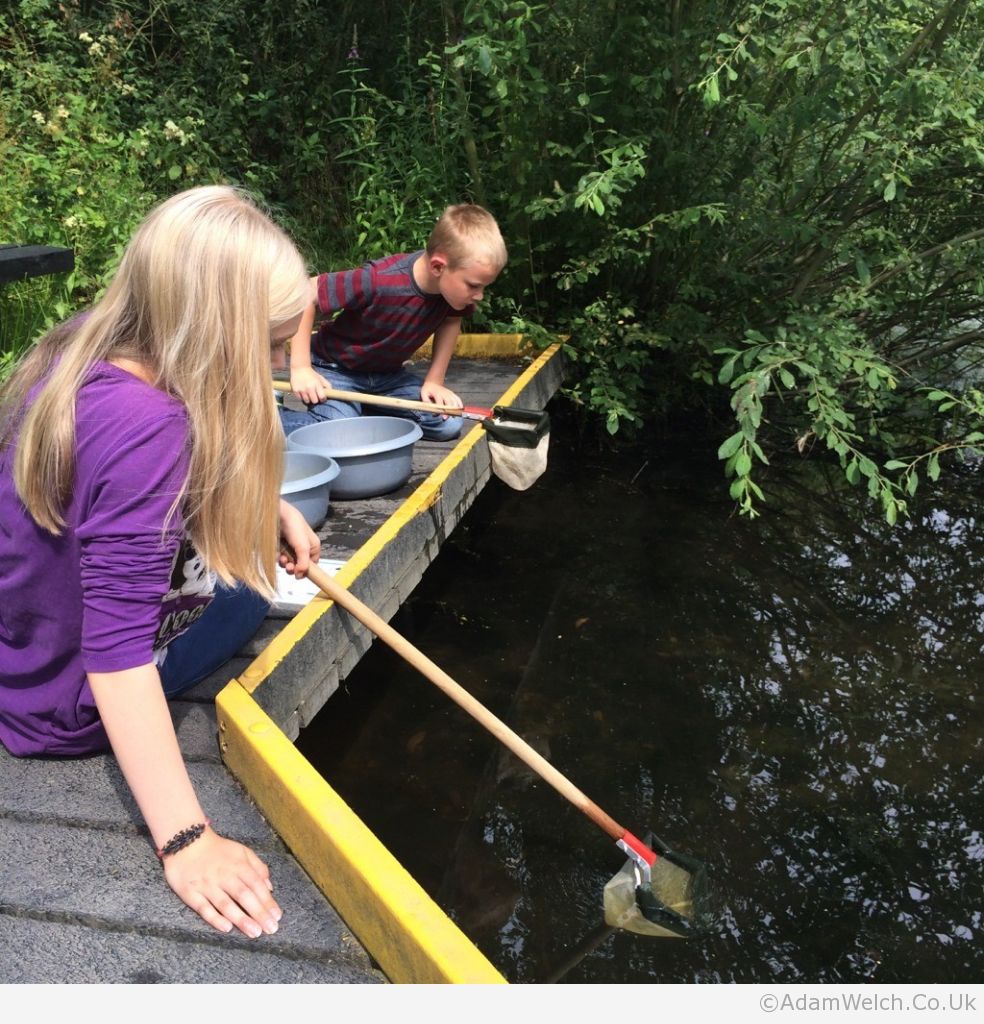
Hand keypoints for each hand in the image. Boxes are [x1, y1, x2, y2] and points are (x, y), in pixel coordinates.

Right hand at [162, 828, 281, 937]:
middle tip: (270, 929)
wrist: (186, 843)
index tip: (277, 916)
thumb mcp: (242, 852)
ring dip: (241, 919)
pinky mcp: (190, 893)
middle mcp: (224, 876)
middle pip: (244, 896)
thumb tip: (269, 887)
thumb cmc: (218, 850)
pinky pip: (203, 908)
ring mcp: (207, 885)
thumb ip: (258, 867)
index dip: (267, 901)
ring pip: (225, 904)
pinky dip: (214, 918)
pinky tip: (226, 928)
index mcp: (238, 865)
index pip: (256, 885)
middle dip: (258, 913)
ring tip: (254, 932)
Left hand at [278, 498, 319, 577]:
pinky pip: (280, 558)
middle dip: (294, 568)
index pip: (312, 565)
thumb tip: (299, 576)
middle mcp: (303, 548)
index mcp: (313, 547)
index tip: (299, 574)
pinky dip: (278, 559)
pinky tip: (278, 554)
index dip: (306, 571)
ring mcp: (291, 547)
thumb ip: (303, 563)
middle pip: (300, 565)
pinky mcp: (280, 546)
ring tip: (283, 559)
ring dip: (286, 564)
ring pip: (289, 563)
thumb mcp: (303, 547)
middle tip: (289, 567)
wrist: (278, 514)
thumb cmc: (294, 527)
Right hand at [291, 366, 329, 405]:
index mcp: (317, 384)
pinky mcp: (295, 390)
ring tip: (308, 395)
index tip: (322, 398)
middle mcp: (309, 388)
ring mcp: (302, 390)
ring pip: (307, 401)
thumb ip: (327, 385)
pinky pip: (300, 399)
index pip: (322, 397)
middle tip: (315, 397)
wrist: (300, 368)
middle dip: (316, 400)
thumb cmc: (312, 374)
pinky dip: (302, 397)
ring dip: (308, 399)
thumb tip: (331, 393)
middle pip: (314, 401)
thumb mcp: (321, 378)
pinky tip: (303, 393)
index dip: (323, 399)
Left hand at [420, 381, 462, 418]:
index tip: (441, 416)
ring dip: (455, 409)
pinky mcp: (453, 394)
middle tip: (446, 418)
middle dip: (449, 411)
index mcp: (437, 394)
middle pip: (449, 402)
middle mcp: (445, 393)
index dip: (441, 410)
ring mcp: (450, 393)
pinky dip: (460, 405)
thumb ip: (426, 401)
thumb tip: (430, 408)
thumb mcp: (423, 394)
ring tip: (453, 416)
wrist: (433, 383)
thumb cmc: (428, 390)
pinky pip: (458, 399)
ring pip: (455, 401)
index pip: (440, 403)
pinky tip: (460, 411)